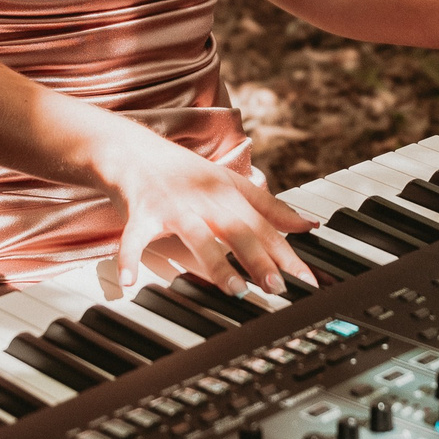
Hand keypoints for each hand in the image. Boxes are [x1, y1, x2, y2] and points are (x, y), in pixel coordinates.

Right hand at [99, 141, 318, 296]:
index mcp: (228, 191)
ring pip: (198, 235)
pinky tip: (129, 282)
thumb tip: (309, 224)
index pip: (264, 224)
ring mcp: (172, 205)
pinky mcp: (140, 212)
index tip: (307, 280)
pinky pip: (135, 238)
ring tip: (234, 290)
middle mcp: (204, 197)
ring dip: (216, 263)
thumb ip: (269, 207)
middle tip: (278, 286)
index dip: (287, 252)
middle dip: (259, 257)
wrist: (132, 148)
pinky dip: (130, 258)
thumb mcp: (230, 184)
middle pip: (238, 228)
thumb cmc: (183, 172)